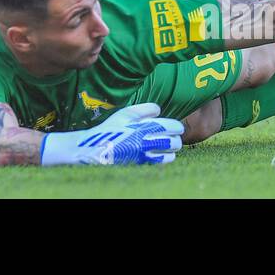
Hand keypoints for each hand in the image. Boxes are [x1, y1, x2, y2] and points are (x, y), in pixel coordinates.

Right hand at [40, 103, 183, 165]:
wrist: (97, 147)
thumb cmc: (111, 128)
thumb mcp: (125, 113)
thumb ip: (144, 109)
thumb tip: (159, 110)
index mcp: (145, 127)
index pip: (172, 126)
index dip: (177, 126)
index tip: (176, 127)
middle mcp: (148, 142)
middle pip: (175, 142)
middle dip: (176, 138)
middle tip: (172, 136)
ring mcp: (146, 155)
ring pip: (171, 154)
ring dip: (171, 150)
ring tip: (166, 146)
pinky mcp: (143, 164)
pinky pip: (162, 163)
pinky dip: (165, 158)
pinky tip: (160, 154)